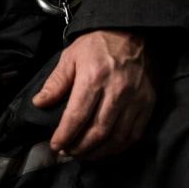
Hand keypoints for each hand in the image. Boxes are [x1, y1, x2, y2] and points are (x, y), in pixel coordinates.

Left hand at [32, 29, 156, 160]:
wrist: (134, 33)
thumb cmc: (97, 44)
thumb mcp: (70, 56)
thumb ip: (56, 82)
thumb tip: (39, 103)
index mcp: (94, 77)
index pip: (77, 115)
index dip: (65, 135)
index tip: (56, 145)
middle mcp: (116, 91)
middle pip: (97, 131)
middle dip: (79, 148)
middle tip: (67, 152)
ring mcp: (136, 99)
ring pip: (116, 137)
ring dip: (97, 152)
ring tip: (82, 154)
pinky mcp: (149, 104)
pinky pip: (134, 134)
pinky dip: (118, 147)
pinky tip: (105, 149)